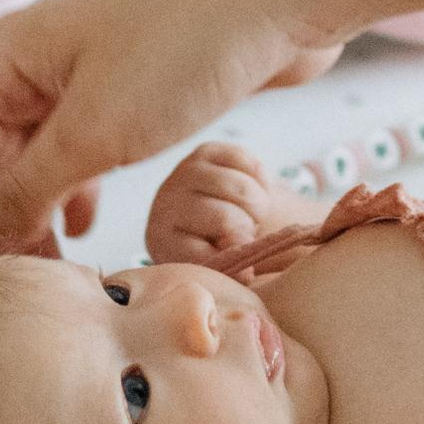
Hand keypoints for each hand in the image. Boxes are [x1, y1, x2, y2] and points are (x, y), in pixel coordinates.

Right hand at [0, 0, 343, 257]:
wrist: (281, 0)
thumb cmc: (185, 52)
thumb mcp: (96, 133)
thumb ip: (26, 189)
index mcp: (6, 57)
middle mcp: (32, 62)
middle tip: (15, 293)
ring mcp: (80, 74)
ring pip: (33, 160)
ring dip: (32, 214)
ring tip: (48, 272)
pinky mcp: (125, 89)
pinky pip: (77, 151)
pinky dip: (72, 190)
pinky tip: (85, 228)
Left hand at [146, 141, 317, 264]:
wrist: (212, 213)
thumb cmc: (216, 248)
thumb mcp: (221, 269)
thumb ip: (231, 270)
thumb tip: (246, 272)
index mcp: (162, 241)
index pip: (199, 253)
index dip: (229, 260)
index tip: (248, 271)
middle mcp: (165, 204)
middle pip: (226, 218)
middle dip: (249, 228)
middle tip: (250, 232)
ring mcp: (184, 173)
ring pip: (241, 188)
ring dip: (260, 205)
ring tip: (253, 215)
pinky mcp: (205, 151)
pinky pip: (248, 162)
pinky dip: (261, 180)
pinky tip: (252, 191)